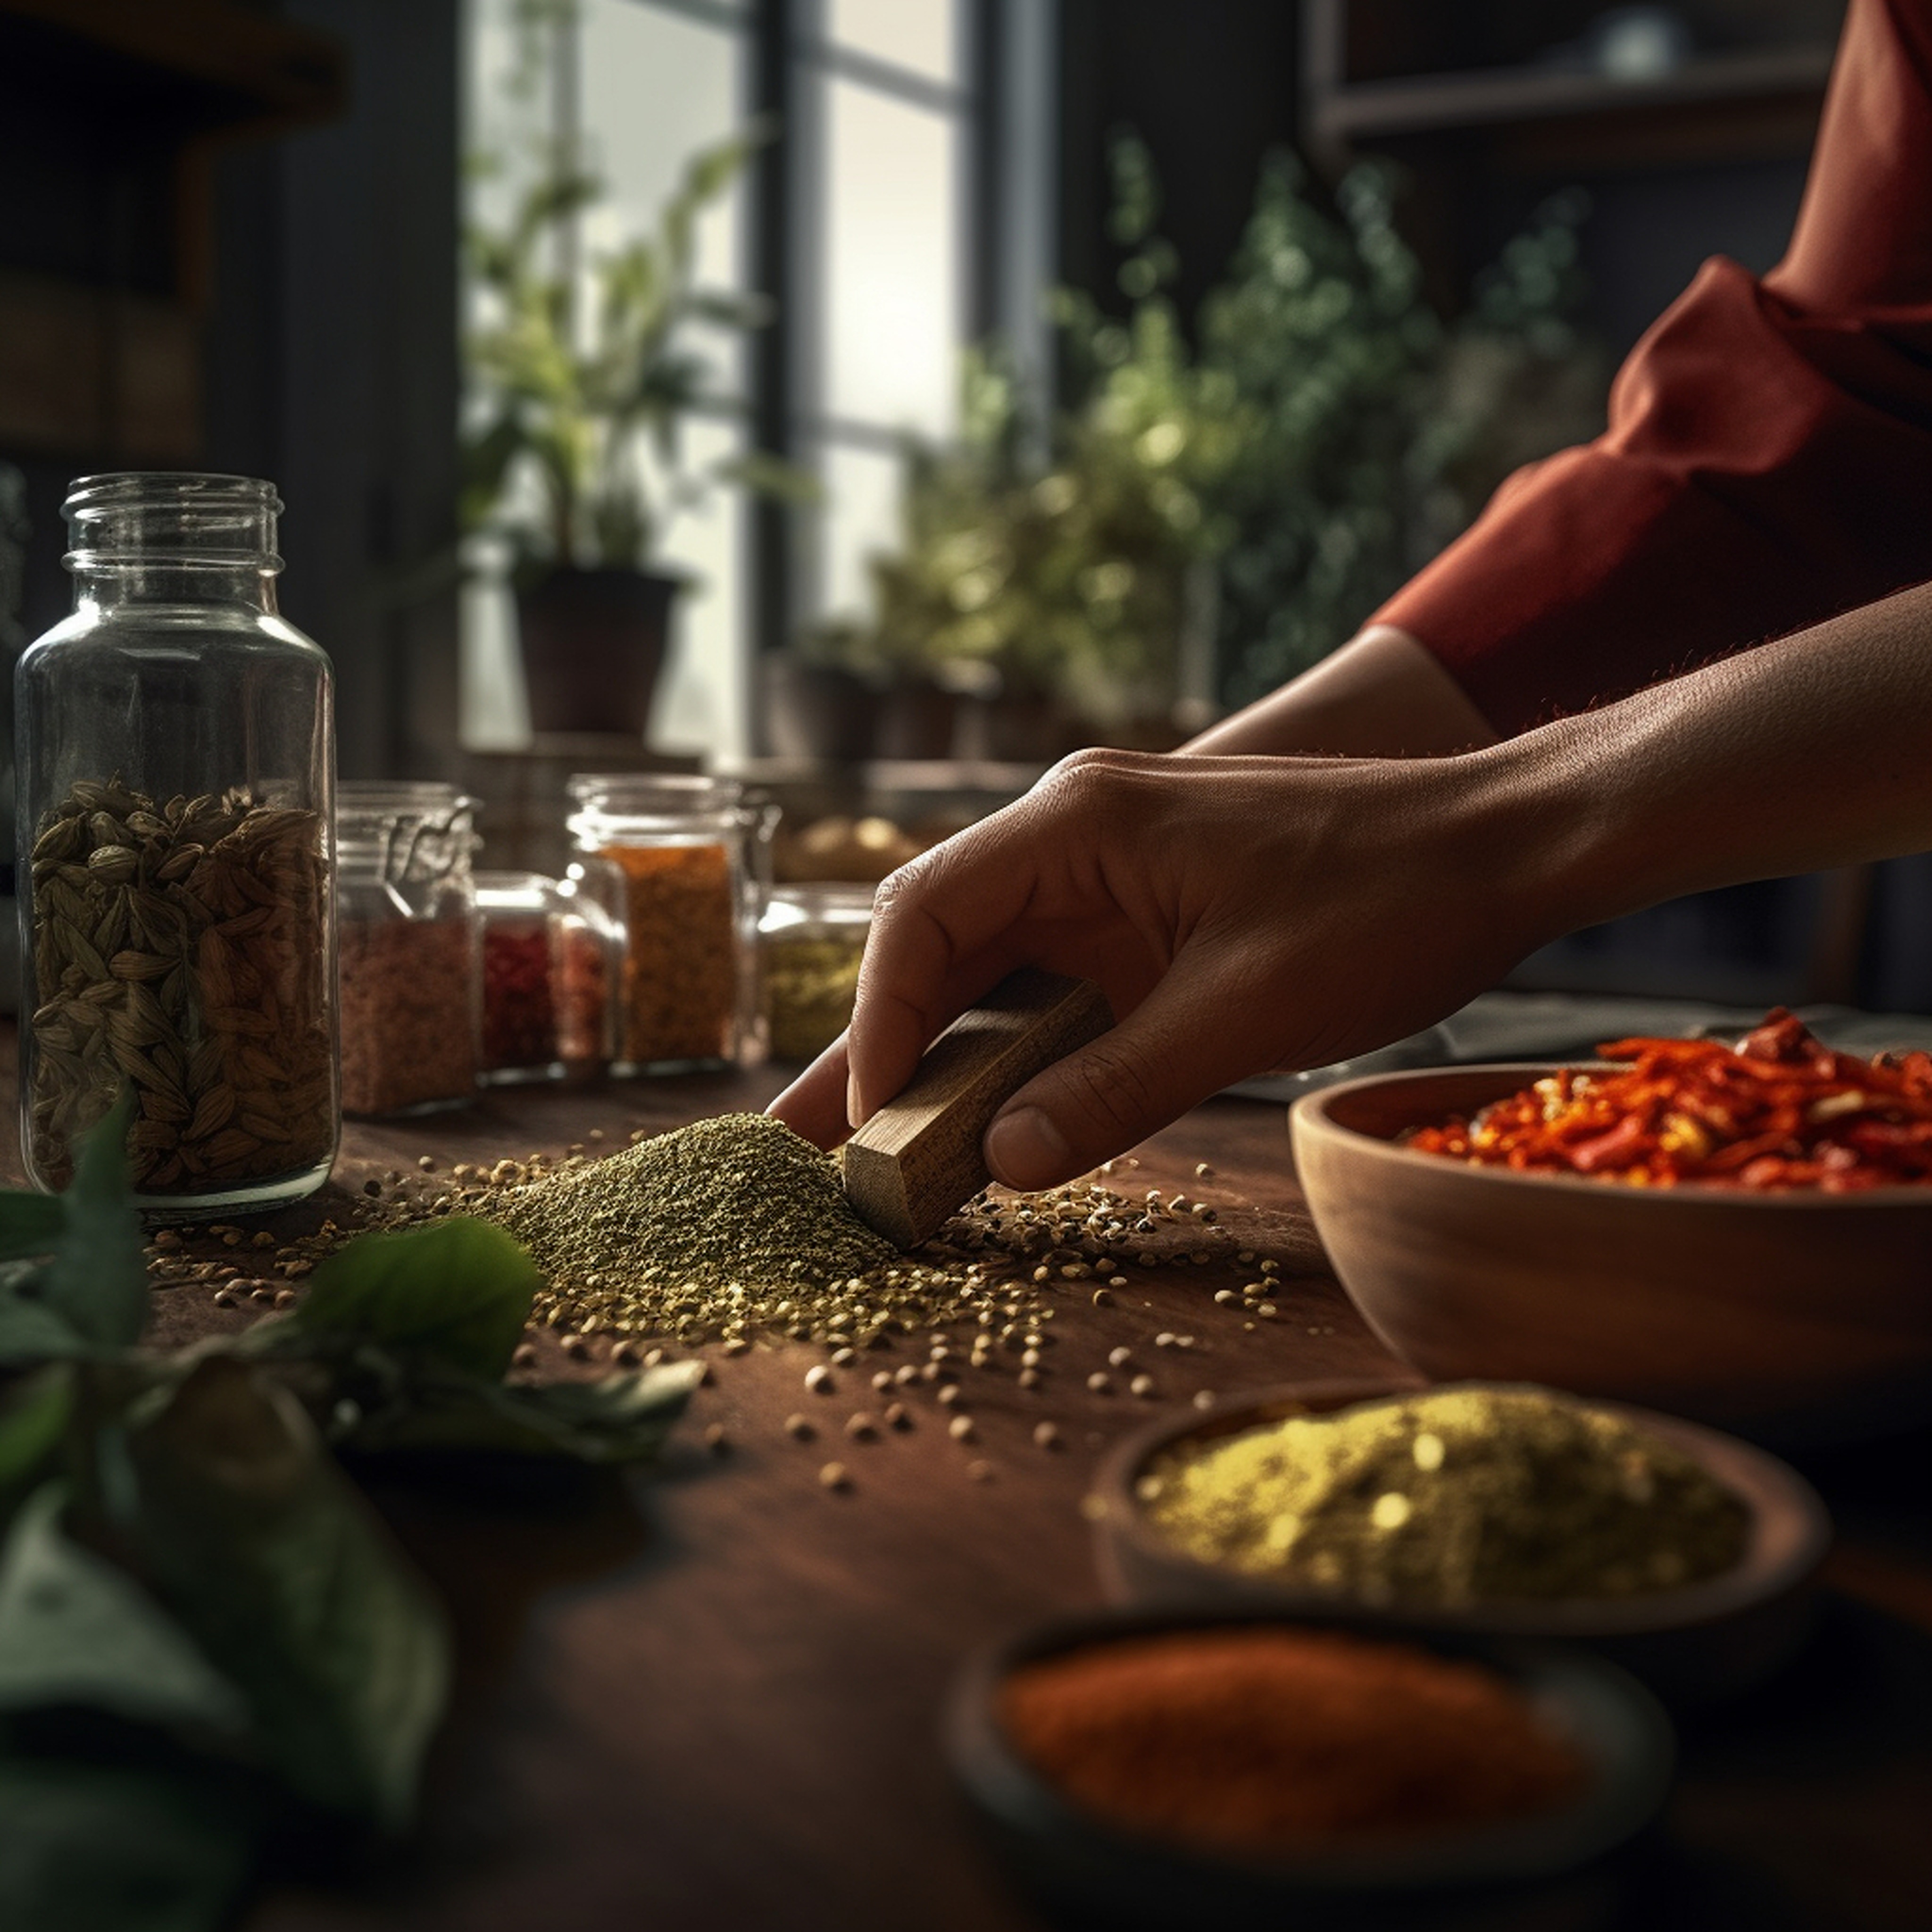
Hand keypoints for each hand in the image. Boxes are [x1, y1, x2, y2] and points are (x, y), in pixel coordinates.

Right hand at [768, 744, 1550, 1187]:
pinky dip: (1015, 1051)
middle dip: (882, 1045)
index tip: (862, 1120)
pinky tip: (983, 1118)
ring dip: (940, 1056)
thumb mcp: (1248, 1011)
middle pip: (938, 941)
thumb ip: (1121, 1085)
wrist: (1502, 849)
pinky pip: (1052, 984)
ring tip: (867, 1146)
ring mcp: (1109, 874)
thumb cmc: (1386, 903)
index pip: (928, 915)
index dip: (879, 1021)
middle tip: (811, 1144)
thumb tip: (1009, 1163)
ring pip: (988, 969)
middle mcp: (1076, 835)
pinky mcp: (1146, 915)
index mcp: (1082, 823)